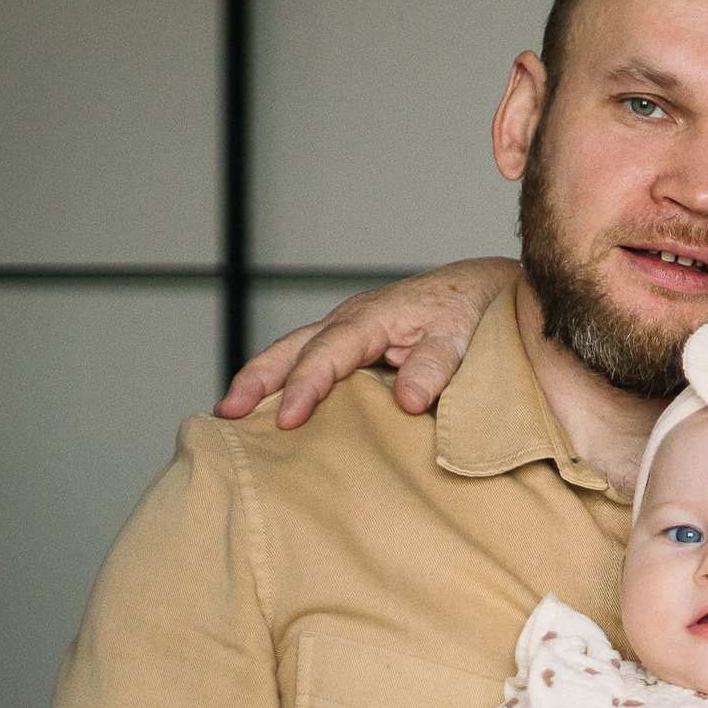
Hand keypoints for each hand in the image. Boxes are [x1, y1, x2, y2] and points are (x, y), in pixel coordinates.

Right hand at [215, 256, 516, 429]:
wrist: (480, 288)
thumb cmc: (468, 311)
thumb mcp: (459, 336)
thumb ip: (435, 365)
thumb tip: (407, 400)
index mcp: (371, 317)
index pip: (327, 354)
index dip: (304, 386)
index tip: (288, 419)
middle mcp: (349, 319)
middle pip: (291, 347)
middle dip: (256, 380)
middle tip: (227, 413)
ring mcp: (346, 329)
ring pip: (291, 351)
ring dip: (259, 379)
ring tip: (229, 413)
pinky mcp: (351, 342)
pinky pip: (308, 358)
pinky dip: (282, 378)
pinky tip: (270, 407)